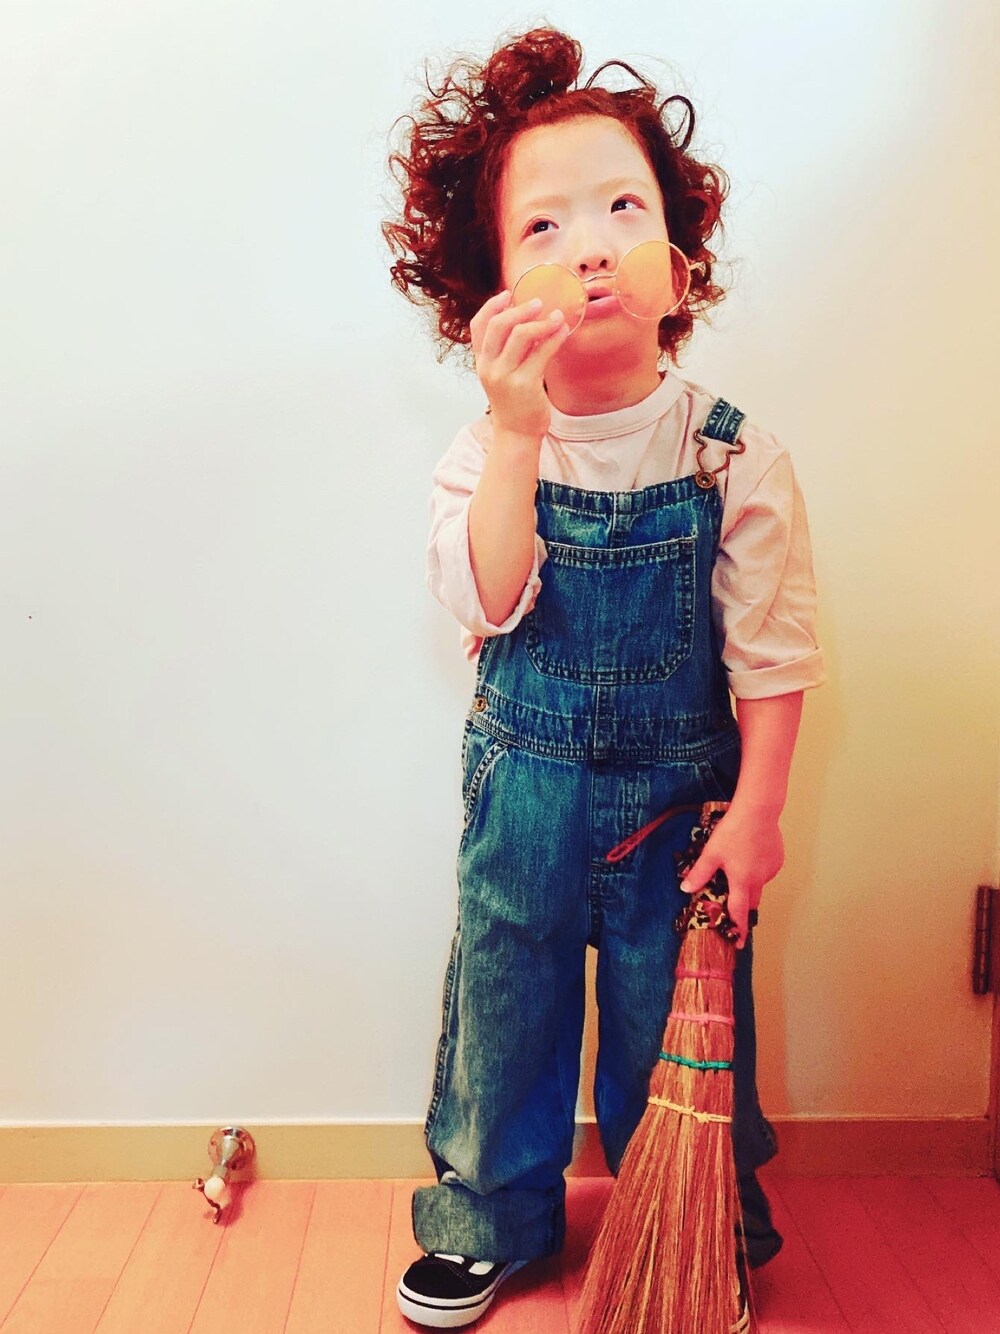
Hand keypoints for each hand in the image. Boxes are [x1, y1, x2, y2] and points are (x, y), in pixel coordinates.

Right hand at [470, 289, 571, 439]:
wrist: (517, 433)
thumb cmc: (513, 401)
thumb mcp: (501, 374)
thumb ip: (506, 350)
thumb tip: (526, 318)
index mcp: (481, 362)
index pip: (477, 326)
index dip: (491, 306)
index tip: (508, 294)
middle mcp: (489, 368)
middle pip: (499, 325)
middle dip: (520, 310)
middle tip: (539, 303)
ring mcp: (505, 377)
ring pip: (521, 335)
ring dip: (542, 322)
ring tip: (557, 317)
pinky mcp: (525, 384)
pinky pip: (542, 352)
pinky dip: (555, 338)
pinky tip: (563, 331)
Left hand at [678, 806, 784, 948]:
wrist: (758, 811)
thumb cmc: (733, 831)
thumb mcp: (711, 853)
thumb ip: (700, 873)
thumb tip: (686, 889)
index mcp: (742, 881)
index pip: (739, 913)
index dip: (737, 930)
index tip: (738, 945)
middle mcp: (760, 880)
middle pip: (751, 902)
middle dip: (742, 908)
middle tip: (733, 910)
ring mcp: (771, 870)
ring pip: (759, 885)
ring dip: (749, 886)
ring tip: (737, 870)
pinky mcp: (777, 859)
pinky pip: (766, 872)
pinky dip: (757, 871)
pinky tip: (748, 856)